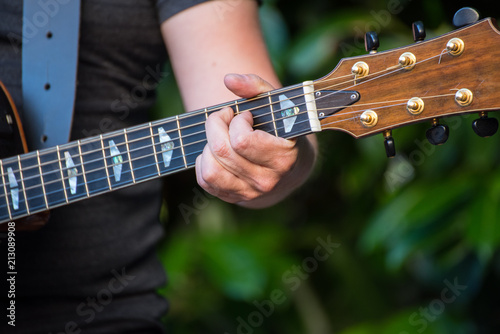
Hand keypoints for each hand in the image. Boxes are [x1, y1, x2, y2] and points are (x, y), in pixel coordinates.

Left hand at [195, 74, 316, 207]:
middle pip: (222, 150)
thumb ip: (256, 87)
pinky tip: (215, 153)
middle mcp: (267, 180)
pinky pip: (206, 182)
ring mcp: (250, 193)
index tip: (245, 115)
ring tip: (220, 137)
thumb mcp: (277, 105)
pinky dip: (203, 163)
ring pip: (211, 170)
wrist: (291, 167)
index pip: (241, 140)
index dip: (236, 121)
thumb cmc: (282, 130)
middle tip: (224, 117)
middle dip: (215, 125)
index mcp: (282, 158)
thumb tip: (228, 79)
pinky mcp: (235, 198)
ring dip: (208, 146)